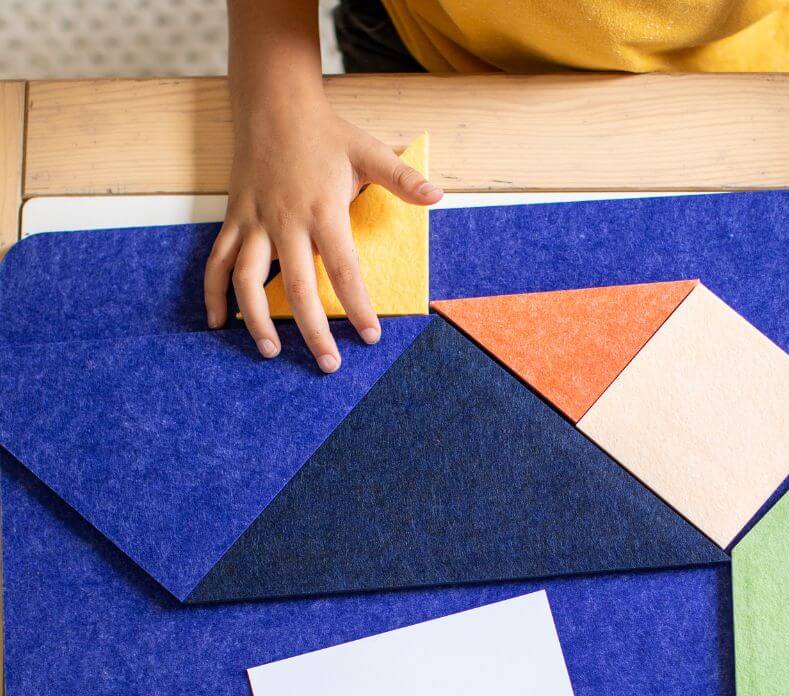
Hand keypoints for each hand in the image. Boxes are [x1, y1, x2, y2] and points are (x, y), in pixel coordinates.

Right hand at [204, 91, 441, 372]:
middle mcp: (285, 221)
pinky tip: (219, 323)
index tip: (370, 337)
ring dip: (256, 318)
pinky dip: (213, 293)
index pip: (343, 268)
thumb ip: (402, 178)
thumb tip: (438, 196)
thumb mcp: (368, 150)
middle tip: (328, 364)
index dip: (357, 306)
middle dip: (312, 329)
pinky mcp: (233, 219)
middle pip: (295, 286)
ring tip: (271, 352)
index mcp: (322, 210)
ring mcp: (254, 222)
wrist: (271, 101)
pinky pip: (216, 261)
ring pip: (246, 278)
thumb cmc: (325, 132)